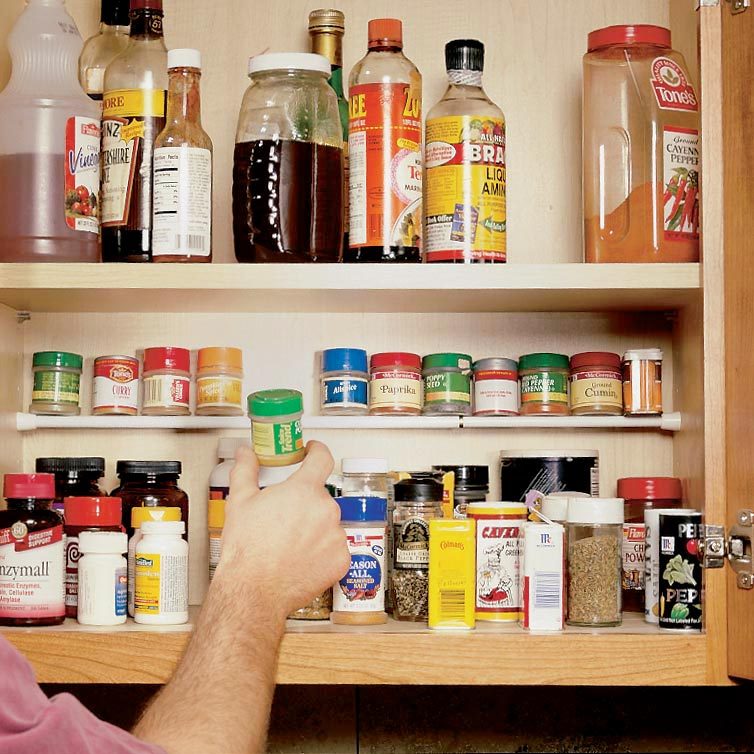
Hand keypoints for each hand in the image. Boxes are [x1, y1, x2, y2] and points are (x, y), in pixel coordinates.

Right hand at [218, 442, 349, 618]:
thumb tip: (246, 454)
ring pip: (328, 523)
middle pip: (320, 496)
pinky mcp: (341, 559)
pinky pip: (335, 548)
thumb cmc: (247, 549)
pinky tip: (302, 558)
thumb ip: (246, 470)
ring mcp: (336, 535)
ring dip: (315, 528)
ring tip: (290, 543)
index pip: (322, 458)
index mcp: (303, 490)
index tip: (312, 452)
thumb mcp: (240, 501)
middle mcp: (325, 509)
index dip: (316, 451)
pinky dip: (322, 551)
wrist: (253, 590)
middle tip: (285, 516)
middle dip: (305, 502)